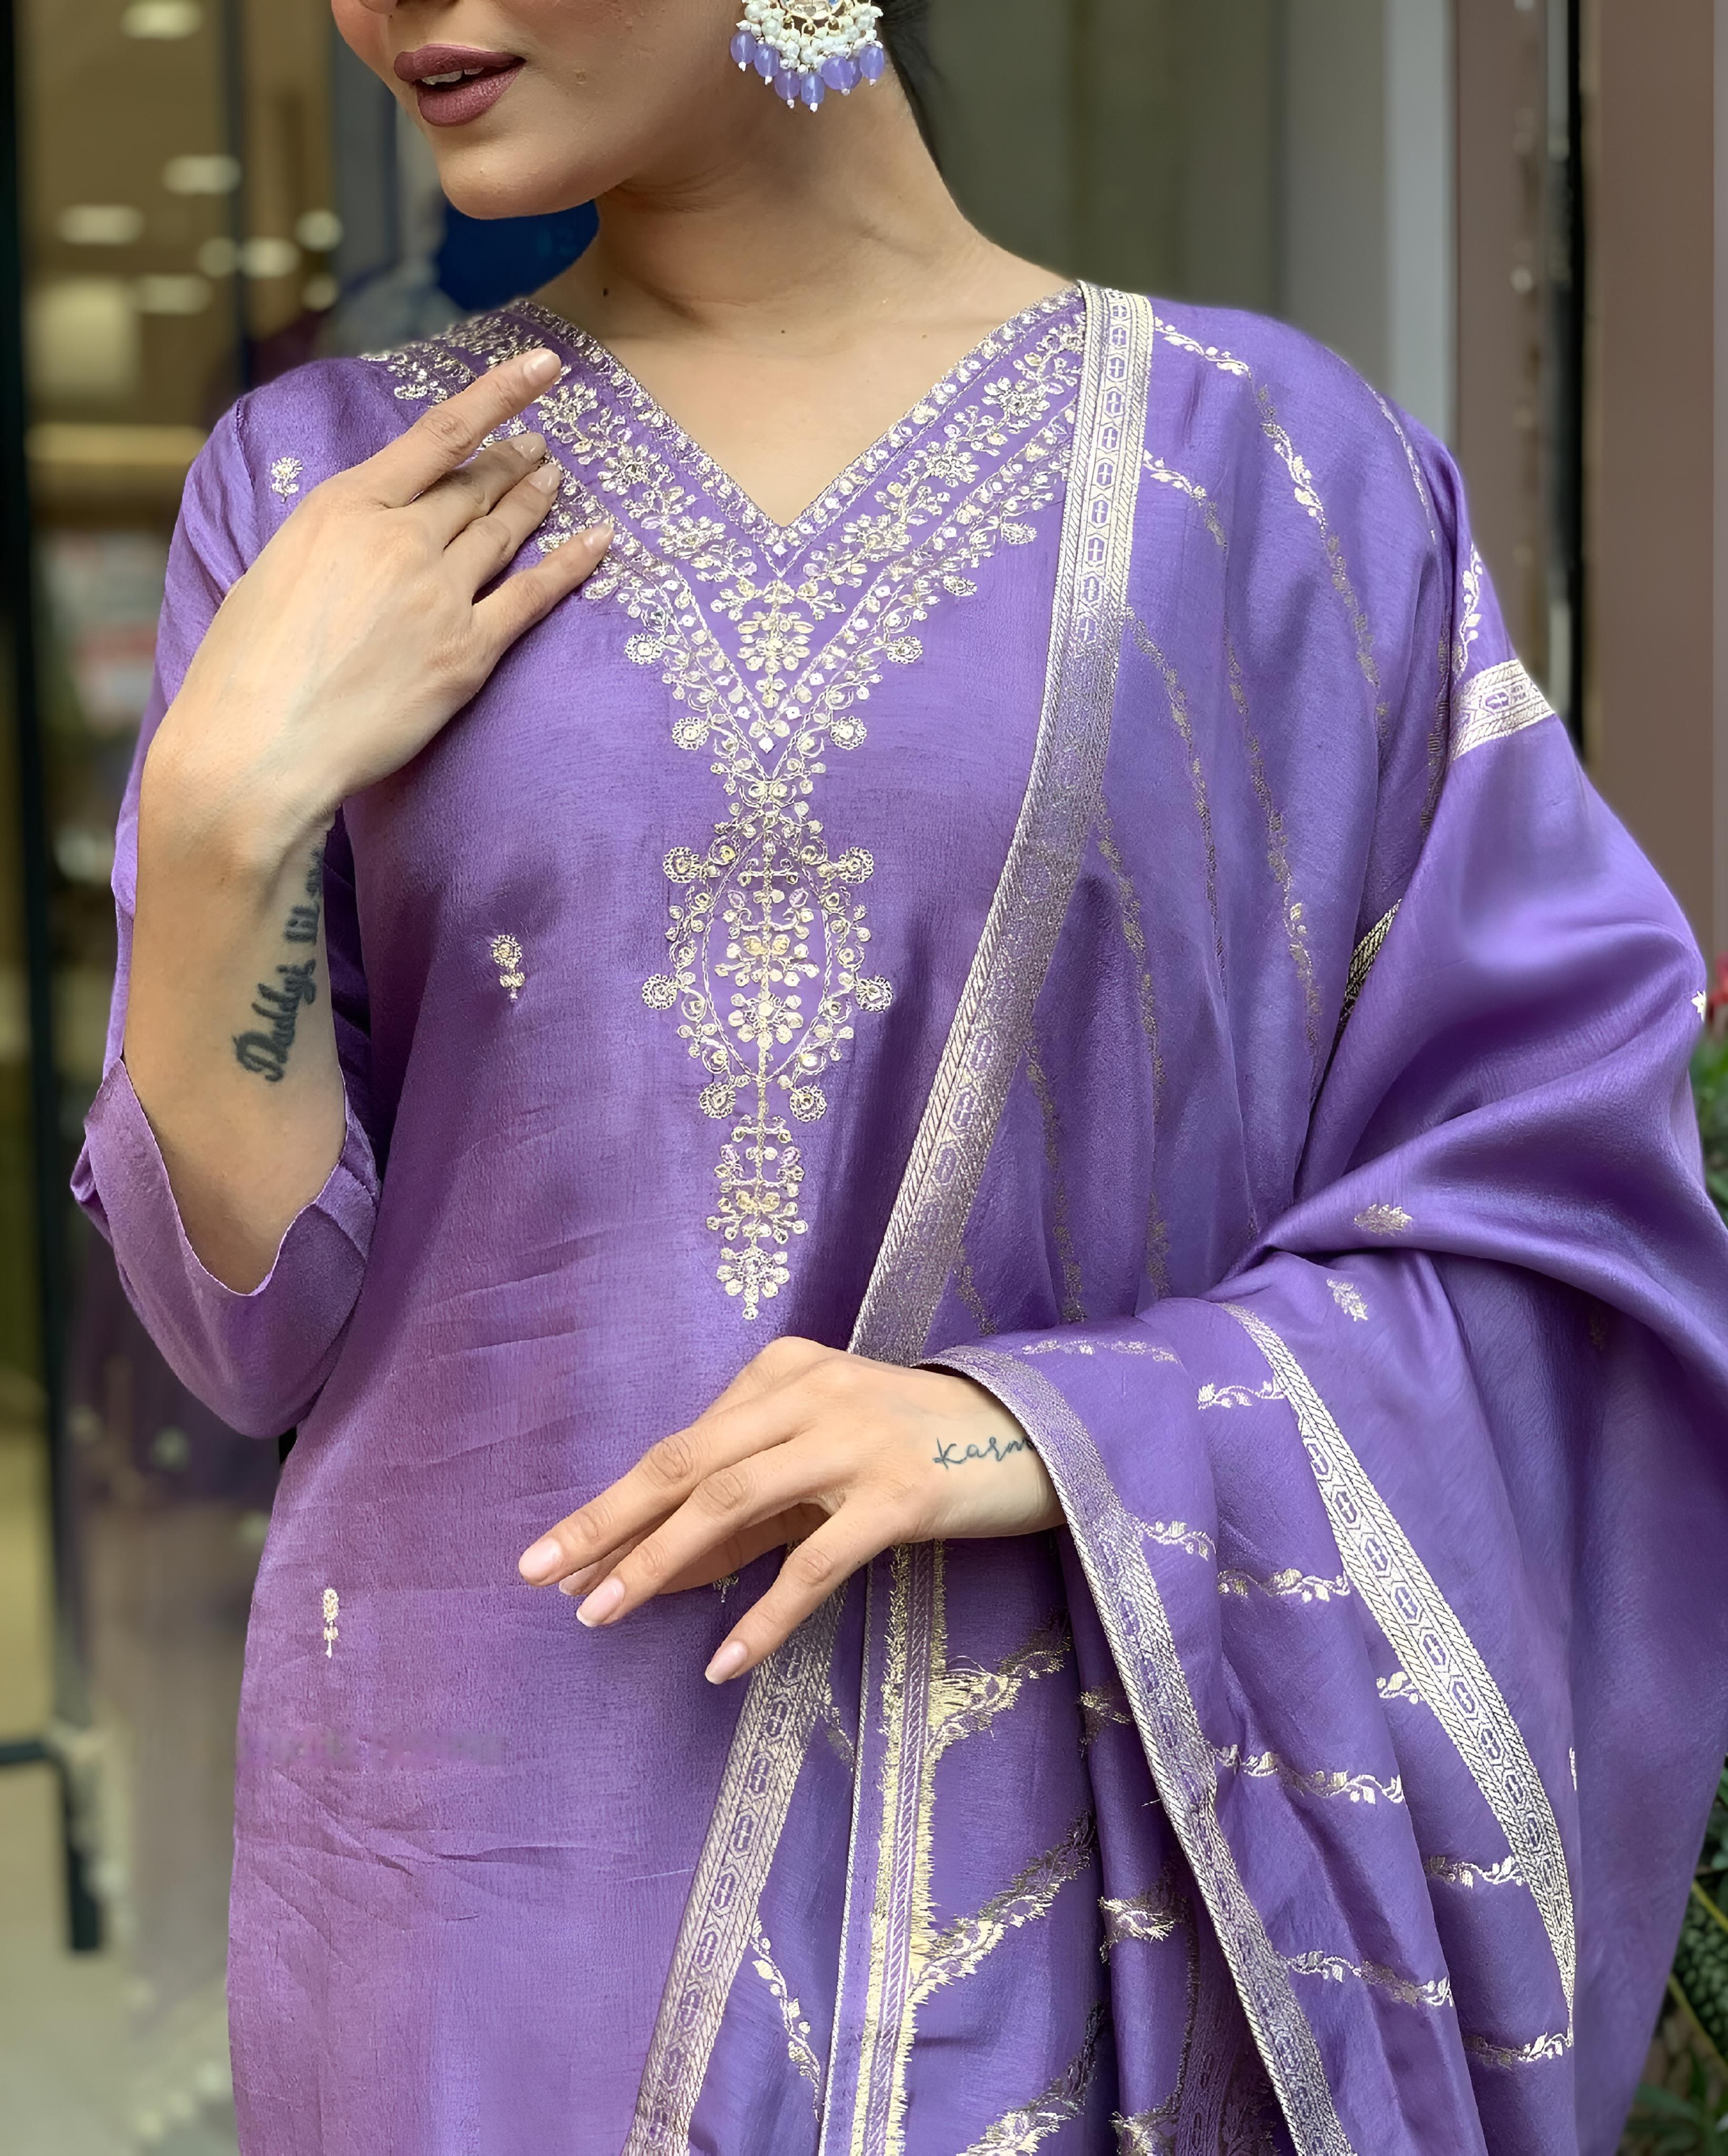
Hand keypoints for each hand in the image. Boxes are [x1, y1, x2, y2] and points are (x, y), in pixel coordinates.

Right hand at [148, 347, 609, 847]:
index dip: (497, 395)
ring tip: (555, 478)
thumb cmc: (247, 665)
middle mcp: (401, 539)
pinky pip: (532, 596)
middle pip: (474, 487)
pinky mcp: (467, 653)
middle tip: (539, 445)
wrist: (259, 745)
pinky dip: (570, 563)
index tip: (538, 368)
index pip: (437, 434)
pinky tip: (599, 540)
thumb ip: (333, 536)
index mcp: (345, 506)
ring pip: (503, 531)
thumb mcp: (278, 566)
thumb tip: (364, 527)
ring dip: (534, 499)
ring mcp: (439, 594)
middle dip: (511, 460)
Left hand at [517, 1338, 1060, 1683]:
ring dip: (661, 1562)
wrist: (1035, 1432)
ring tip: (605, 1616)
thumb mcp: (818, 1463)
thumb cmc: (912, 1447)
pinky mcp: (902, 1494)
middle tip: (542, 1576)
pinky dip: (763, 1614)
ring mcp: (857, 1440)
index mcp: (784, 1370)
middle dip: (608, 1522)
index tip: (556, 1561)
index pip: (683, 1447)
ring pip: (735, 1500)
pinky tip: (723, 1661)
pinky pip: (815, 1561)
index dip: (615, 1508)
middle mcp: (812, 1392)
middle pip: (687, 1462)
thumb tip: (646, 1572)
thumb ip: (742, 1511)